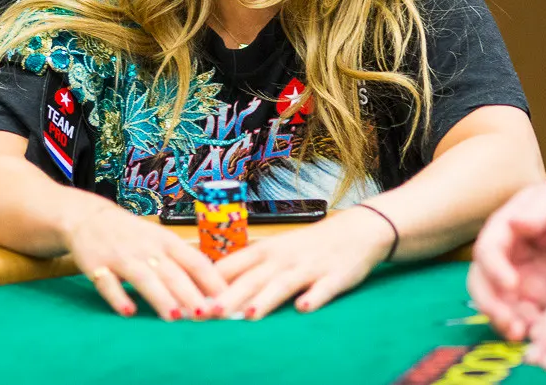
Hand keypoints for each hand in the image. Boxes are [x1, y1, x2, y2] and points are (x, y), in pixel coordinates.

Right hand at [62, 202, 225, 319]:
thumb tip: (214, 290)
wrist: (89, 217)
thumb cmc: (134, 235)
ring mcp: (121, 256)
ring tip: (174, 318)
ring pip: (144, 278)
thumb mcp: (160, 240)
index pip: (194, 260)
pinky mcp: (97, 266)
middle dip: (189, 294)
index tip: (225, 300)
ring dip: (160, 297)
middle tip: (205, 316)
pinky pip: (108, 283)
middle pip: (171, 273)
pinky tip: (128, 312)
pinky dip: (118, 297)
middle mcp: (146, 248)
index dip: (210, 280)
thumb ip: (182, 262)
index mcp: (166, 241)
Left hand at [209, 207, 393, 319]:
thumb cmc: (307, 246)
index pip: (232, 267)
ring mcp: (309, 267)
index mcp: (265, 251)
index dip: (210, 284)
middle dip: (230, 296)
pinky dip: (314, 297)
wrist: (355, 231)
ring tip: (248, 315)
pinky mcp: (334, 276)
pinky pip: (323, 288)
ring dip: (266, 299)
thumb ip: (248, 269)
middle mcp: (283, 258)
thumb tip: (212, 287)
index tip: (190, 300)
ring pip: (283, 284)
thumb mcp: (275, 251)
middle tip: (209, 314)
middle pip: (253, 278)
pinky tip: (303, 308)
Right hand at [468, 181, 545, 340]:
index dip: (494, 269)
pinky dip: (527, 330)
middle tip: (508, 321)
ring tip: (521, 335)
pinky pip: (522, 319)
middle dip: (490, 304)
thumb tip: (515, 223)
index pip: (487, 251)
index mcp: (502, 231)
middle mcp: (501, 258)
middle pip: (481, 283)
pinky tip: (542, 338)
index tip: (511, 284)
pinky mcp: (532, 301)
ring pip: (496, 305)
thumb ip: (539, 212)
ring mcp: (514, 282)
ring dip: (503, 322)